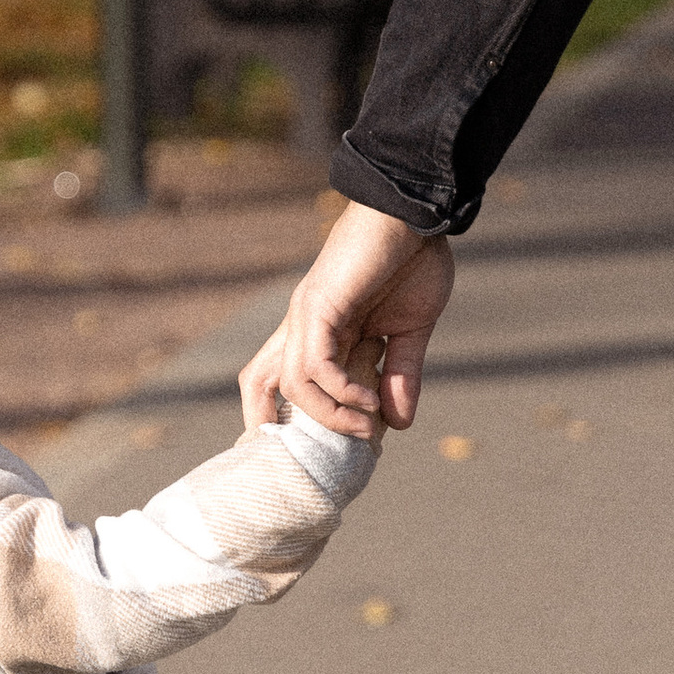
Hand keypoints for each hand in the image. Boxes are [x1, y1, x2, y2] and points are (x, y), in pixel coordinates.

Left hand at [239, 205, 453, 438]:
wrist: (416, 214)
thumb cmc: (413, 262)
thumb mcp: (411, 331)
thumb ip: (401, 375)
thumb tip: (397, 424)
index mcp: (320, 332)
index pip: (282, 381)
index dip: (287, 417)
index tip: (327, 448)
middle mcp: (303, 327)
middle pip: (257, 382)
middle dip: (266, 425)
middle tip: (308, 459)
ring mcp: (307, 316)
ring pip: (293, 384)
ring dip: (330, 416)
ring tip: (366, 426)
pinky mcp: (319, 305)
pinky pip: (315, 364)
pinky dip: (340, 391)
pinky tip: (368, 399)